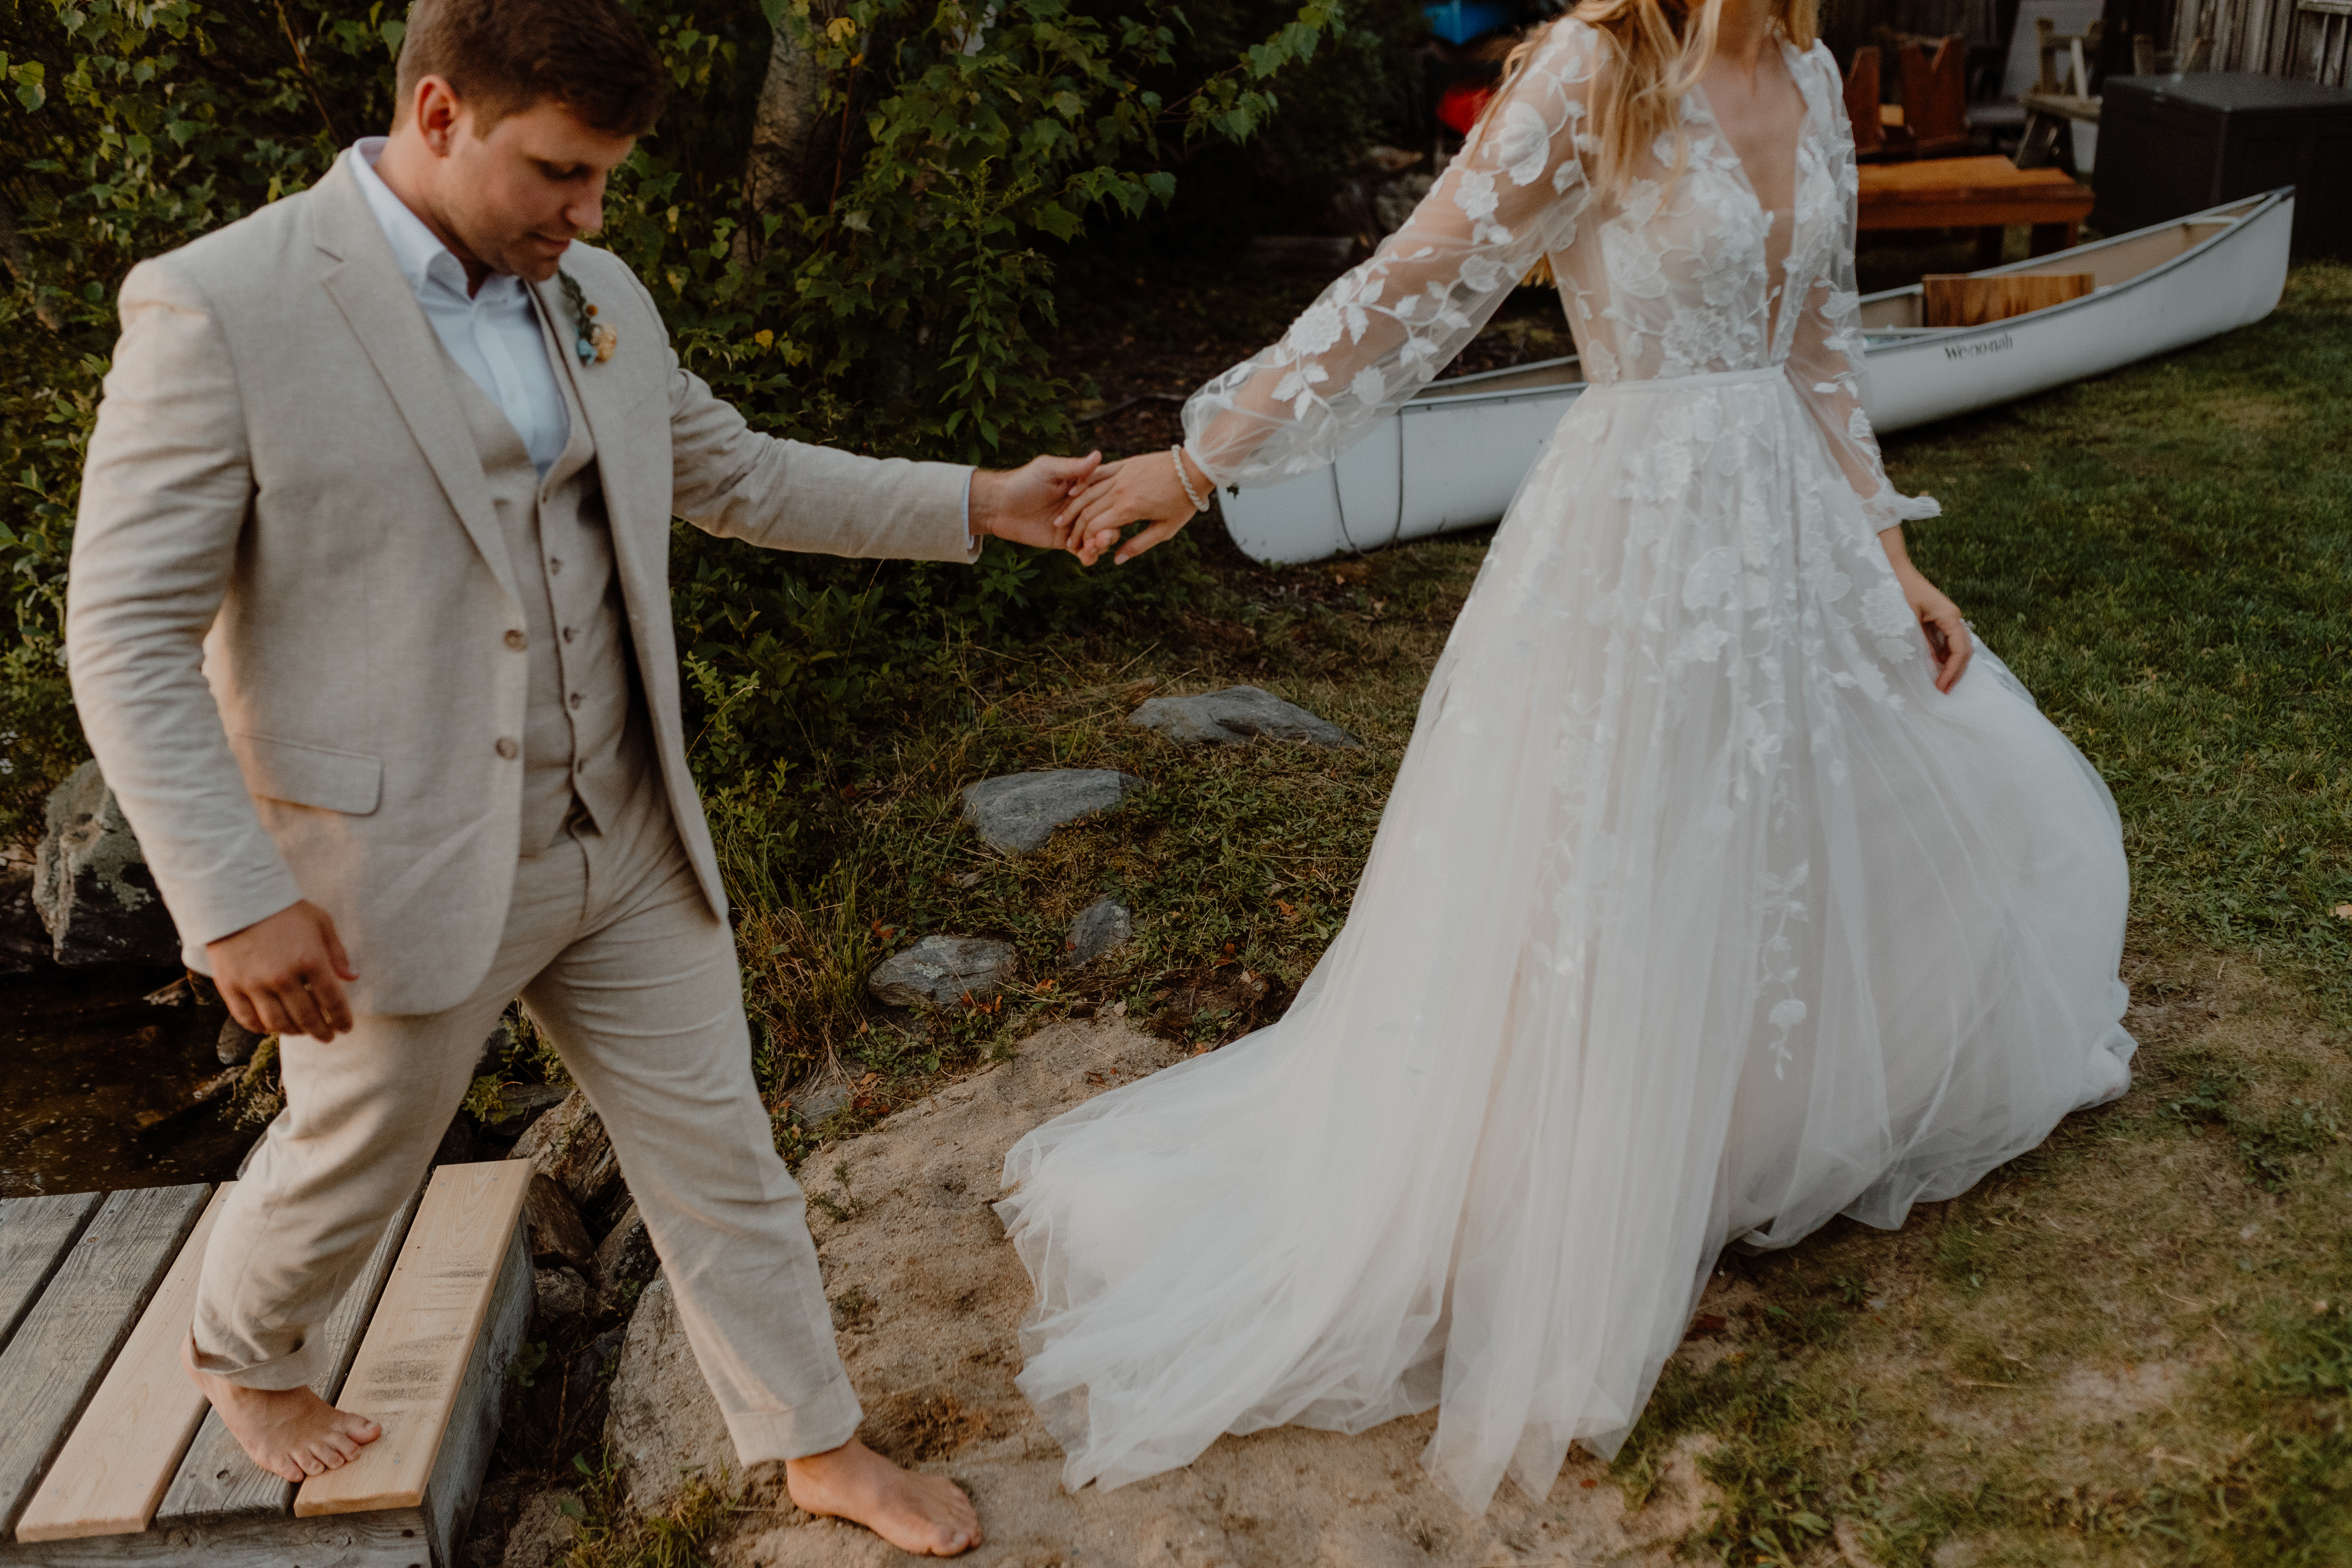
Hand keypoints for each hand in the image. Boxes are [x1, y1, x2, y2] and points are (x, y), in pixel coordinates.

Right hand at [207, 900, 357, 1040]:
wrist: (237, 898)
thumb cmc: (284, 909)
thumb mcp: (320, 923)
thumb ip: (337, 953)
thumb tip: (353, 978)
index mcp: (310, 960)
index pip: (332, 1001)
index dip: (342, 1018)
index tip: (346, 1028)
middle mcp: (283, 977)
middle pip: (307, 1017)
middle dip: (321, 1032)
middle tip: (328, 1037)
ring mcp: (254, 984)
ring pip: (278, 1023)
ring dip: (294, 1032)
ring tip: (302, 1032)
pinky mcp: (231, 987)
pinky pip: (248, 1019)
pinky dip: (262, 1028)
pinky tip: (271, 1027)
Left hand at [969, 451, 1102, 549]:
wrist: (999, 506)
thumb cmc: (1022, 481)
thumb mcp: (1048, 470)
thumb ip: (1074, 467)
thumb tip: (1098, 455)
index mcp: (1082, 488)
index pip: (1106, 497)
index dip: (1114, 507)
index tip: (1116, 516)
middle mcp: (1082, 506)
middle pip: (1105, 520)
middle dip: (1108, 532)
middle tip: (1103, 539)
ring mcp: (1074, 525)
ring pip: (1096, 538)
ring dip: (1100, 545)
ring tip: (1094, 549)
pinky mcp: (1065, 541)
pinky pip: (1082, 551)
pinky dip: (1088, 557)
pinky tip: (1087, 558)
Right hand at [1054, 449, 1206, 565]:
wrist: (1194, 469)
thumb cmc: (1183, 502)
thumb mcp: (1165, 530)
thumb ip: (1138, 545)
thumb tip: (1116, 560)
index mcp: (1129, 509)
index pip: (1095, 527)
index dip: (1084, 540)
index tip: (1078, 550)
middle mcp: (1120, 490)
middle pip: (1087, 511)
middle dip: (1074, 528)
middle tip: (1065, 539)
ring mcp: (1121, 474)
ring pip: (1087, 492)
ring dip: (1072, 507)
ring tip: (1061, 519)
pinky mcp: (1124, 463)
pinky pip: (1098, 473)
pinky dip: (1083, 483)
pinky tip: (1071, 491)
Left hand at [1896, 564, 1972, 692]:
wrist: (1893, 569)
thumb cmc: (1897, 591)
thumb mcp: (1907, 621)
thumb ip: (1921, 643)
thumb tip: (1931, 667)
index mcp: (1950, 616)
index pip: (1960, 650)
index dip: (1952, 671)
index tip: (1941, 687)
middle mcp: (1953, 616)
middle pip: (1963, 650)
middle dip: (1955, 672)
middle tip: (1943, 691)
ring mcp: (1947, 617)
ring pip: (1956, 647)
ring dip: (1950, 666)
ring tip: (1941, 684)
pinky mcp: (1938, 619)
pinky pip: (1946, 641)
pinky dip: (1943, 656)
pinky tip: (1935, 668)